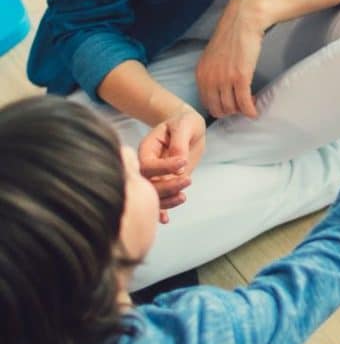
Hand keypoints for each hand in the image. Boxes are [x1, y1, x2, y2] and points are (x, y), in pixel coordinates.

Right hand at [138, 105, 206, 222]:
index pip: (148, 164)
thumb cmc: (184, 123)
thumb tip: (178, 163)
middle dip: (166, 187)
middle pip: (147, 183)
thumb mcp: (184, 126)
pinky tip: (166, 220)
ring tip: (183, 197)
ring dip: (166, 201)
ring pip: (153, 194)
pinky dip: (162, 210)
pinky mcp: (166, 183)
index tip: (182, 162)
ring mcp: (156, 176)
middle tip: (187, 181)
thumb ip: (179, 143)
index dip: (163, 167)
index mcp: (147, 149)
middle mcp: (148, 165)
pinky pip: (160, 199)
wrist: (188, 128)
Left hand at [196, 0, 266, 118]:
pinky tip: (255, 111)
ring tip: (249, 105)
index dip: (220, 107)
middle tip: (241, 106)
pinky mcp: (240, 77)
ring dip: (242, 110)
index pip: (206, 103)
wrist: (242, 21)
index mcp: (201, 74)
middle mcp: (209, 79)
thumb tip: (219, 89)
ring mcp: (224, 79)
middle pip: (218, 109)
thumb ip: (212, 73)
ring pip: (232, 108)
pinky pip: (244, 102)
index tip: (230, 105)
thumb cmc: (231, 36)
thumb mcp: (213, 56)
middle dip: (231, 111)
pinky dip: (250, 110)